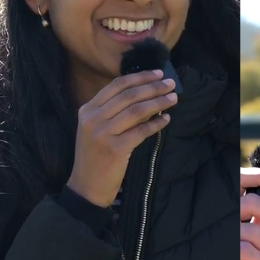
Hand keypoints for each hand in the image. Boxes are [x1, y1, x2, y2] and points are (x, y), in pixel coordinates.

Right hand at [66, 70, 176, 207]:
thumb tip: (146, 94)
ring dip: (158, 102)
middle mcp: (92, 119)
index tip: (158, 73)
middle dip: (153, 87)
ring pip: (137, 110)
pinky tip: (167, 119)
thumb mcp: (97, 129)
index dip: (139, 77)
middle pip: (129, 95)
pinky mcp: (115, 149)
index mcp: (87, 110)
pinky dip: (157, 124)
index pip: (116, 86)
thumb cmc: (96, 156)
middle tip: (171, 84)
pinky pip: (142, 131)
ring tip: (173, 98)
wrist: (86, 186)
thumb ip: (115, 112)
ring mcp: (102, 134)